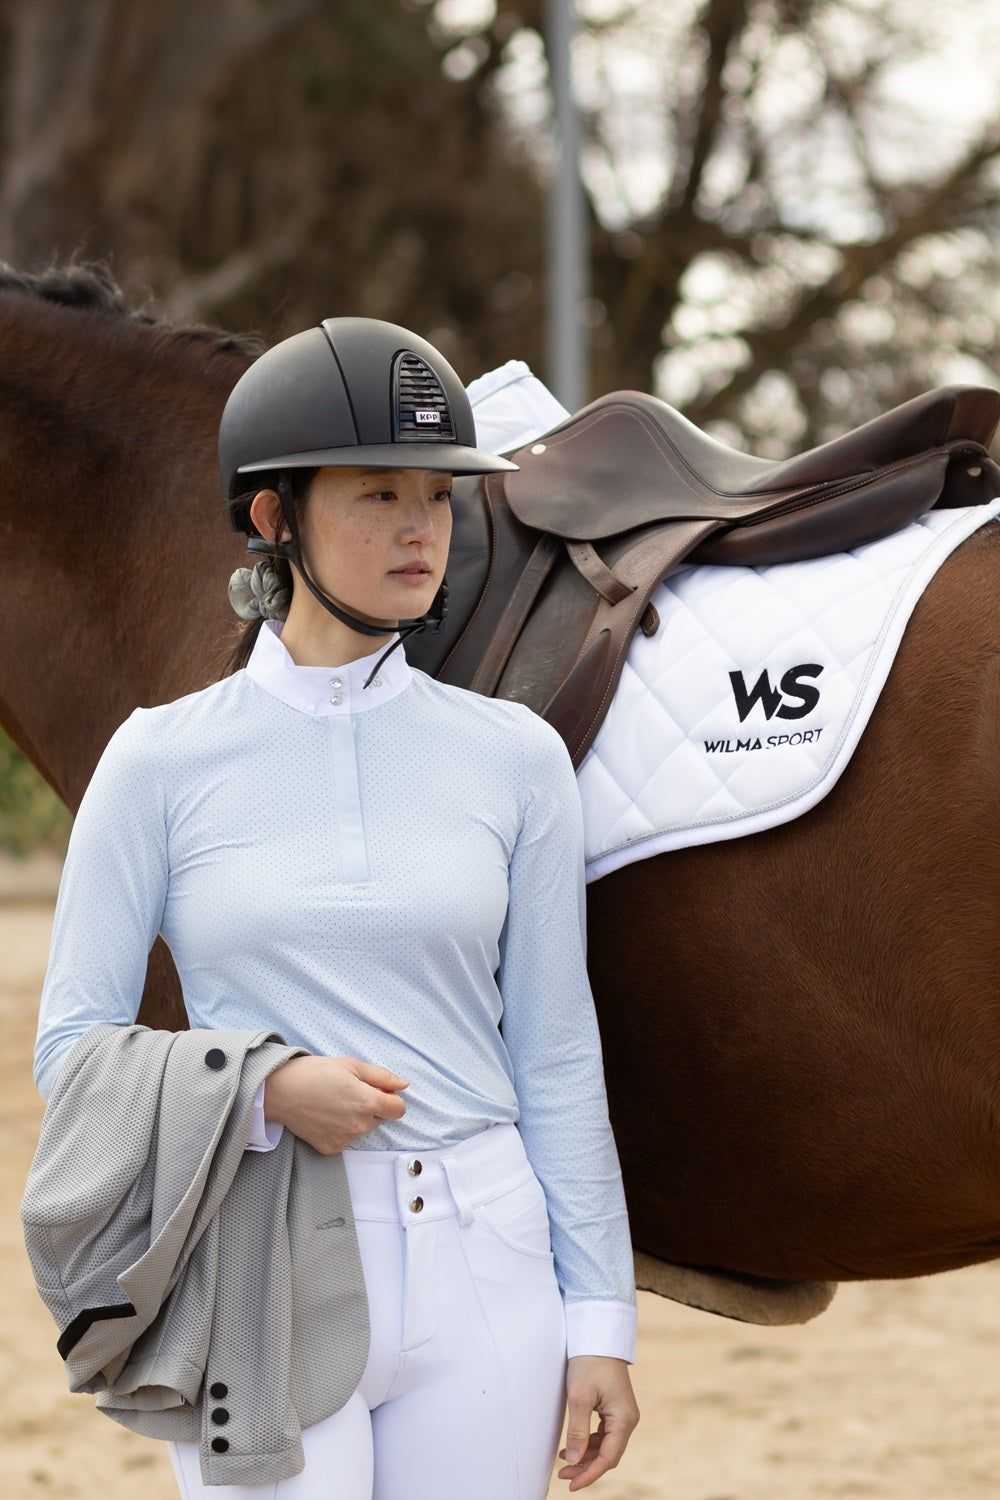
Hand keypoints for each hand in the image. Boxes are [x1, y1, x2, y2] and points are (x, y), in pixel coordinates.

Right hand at [263, 1055, 407, 1152]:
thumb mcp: (351, 1065)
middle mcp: (359, 1125)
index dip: (391, 1098)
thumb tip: (403, 1084)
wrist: (280, 1091)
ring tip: (334, 1102)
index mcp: (368, 1102)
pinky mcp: (331, 1148)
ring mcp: (345, 1139)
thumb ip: (382, 1076)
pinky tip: (325, 1115)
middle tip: (349, 1092)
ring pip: (363, 1128)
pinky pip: (346, 1138)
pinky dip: (340, 1129)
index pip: (399, 1109)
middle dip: (372, 1106)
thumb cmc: (314, 1073)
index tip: (378, 1091)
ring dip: (356, 1118)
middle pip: (380, 1118)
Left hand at [557, 1355, 639, 1490]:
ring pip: (604, 1445)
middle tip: (563, 1475)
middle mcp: (627, 1419)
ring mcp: (622, 1414)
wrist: (598, 1336)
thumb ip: (577, 1432)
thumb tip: (574, 1461)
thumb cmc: (590, 1362)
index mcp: (624, 1419)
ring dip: (586, 1456)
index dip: (590, 1474)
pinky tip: (573, 1445)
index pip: (608, 1458)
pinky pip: (603, 1434)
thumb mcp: (579, 1398)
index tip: (572, 1484)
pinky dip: (588, 1442)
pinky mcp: (614, 1408)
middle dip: (586, 1467)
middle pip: (607, 1454)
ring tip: (564, 1461)